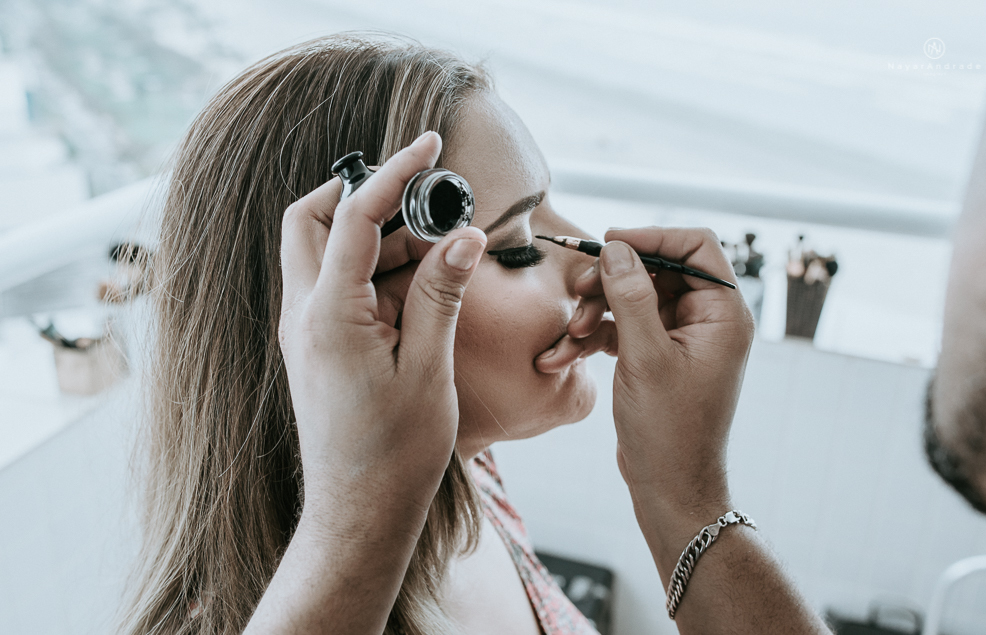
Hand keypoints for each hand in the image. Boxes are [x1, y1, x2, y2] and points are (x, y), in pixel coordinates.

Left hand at [278, 131, 486, 514]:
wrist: (360, 510)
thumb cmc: (394, 452)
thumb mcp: (428, 368)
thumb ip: (442, 294)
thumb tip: (464, 236)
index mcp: (327, 315)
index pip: (355, 217)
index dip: (394, 173)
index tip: (429, 144)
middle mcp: (304, 315)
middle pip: (312, 221)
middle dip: (362, 195)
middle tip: (422, 199)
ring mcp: (306, 330)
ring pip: (327, 253)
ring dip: (380, 239)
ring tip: (443, 252)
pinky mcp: (319, 344)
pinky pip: (340, 287)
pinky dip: (379, 273)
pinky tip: (424, 287)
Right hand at [576, 228, 752, 516]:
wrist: (669, 487)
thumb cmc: (669, 429)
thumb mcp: (646, 358)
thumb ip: (631, 298)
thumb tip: (615, 248)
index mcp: (722, 314)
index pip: (694, 247)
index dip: (652, 237)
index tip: (609, 242)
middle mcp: (705, 320)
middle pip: (655, 271)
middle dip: (611, 281)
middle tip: (577, 291)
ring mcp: (679, 339)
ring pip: (632, 299)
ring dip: (595, 311)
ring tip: (568, 334)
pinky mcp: (655, 356)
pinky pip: (622, 328)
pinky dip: (593, 336)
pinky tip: (562, 355)